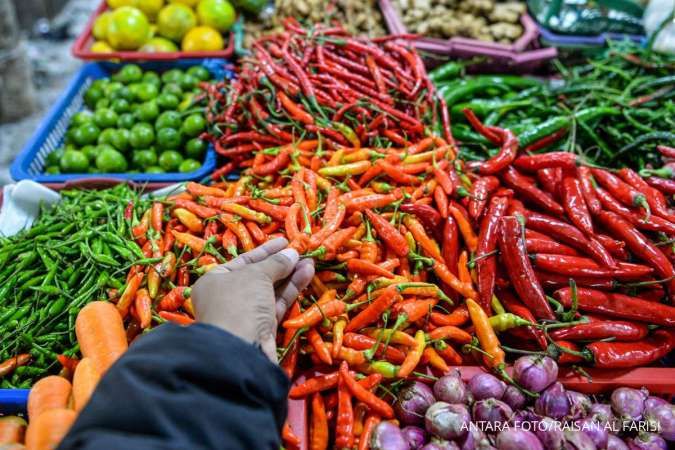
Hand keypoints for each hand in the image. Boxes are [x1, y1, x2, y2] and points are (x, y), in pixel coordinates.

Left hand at [191, 237, 313, 361]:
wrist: (239, 349)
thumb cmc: (239, 302)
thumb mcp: (256, 275)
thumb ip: (275, 262)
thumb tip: (292, 253)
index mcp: (215, 281)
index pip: (243, 261)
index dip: (265, 251)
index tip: (284, 241)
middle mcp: (227, 297)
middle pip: (259, 276)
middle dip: (281, 264)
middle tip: (301, 252)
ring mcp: (245, 315)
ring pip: (271, 290)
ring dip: (290, 276)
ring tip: (310, 262)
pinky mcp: (261, 329)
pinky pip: (277, 304)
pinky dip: (291, 291)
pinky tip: (306, 275)